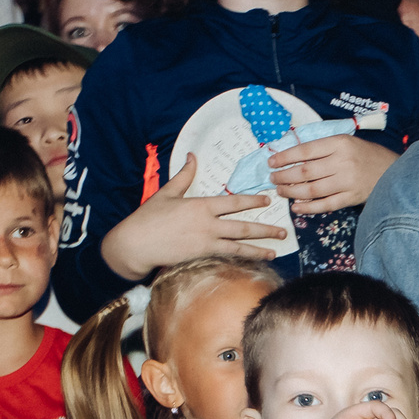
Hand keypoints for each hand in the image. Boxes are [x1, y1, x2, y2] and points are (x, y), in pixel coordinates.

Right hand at [101, 154, 290, 279]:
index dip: (252, 201)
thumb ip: (184, 176)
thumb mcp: (167, 192)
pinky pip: (226, 258)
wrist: (135, 244)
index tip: (267, 200)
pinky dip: (241, 260)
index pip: (233, 202)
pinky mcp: (200, 257)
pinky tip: (253, 262)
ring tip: (276, 251)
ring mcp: (205, 243)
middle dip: (265, 229)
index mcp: (201, 206)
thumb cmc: (149, 217)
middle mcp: (207, 225)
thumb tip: (192, 156)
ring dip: (259, 249)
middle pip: (243, 227)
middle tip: (283, 231)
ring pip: (239, 246)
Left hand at [269, 135, 398, 215]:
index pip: (305, 150)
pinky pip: (326, 205)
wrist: (394, 171)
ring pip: (312, 189)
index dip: (285, 157)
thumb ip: (324, 148)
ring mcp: (347, 182)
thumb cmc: (366, 155)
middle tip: (273, 179)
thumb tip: (294, 156)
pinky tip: (297, 207)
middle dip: (284, 176)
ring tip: (281, 191)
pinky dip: (309, 207)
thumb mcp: (346, 142)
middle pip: (305, 171)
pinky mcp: (352, 198)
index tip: (271, 162)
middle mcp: (342, 162)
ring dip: (293, 192)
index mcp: (339, 143)